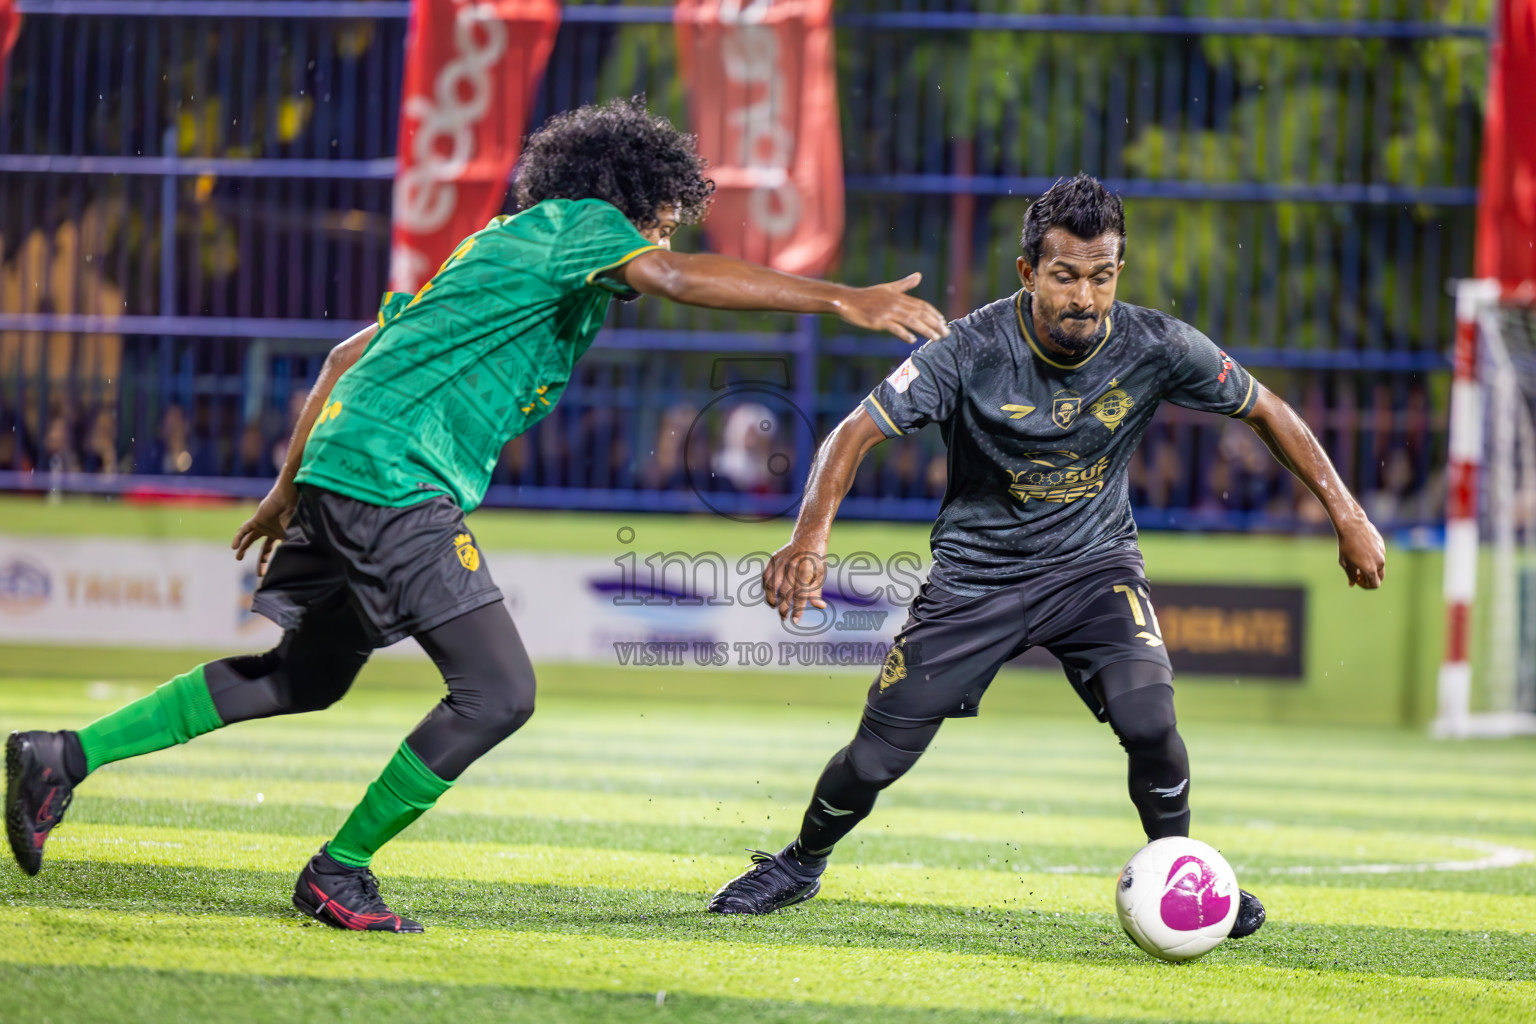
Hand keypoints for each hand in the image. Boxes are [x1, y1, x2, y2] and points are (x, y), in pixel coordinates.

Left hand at [232, 481, 297, 576]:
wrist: (290, 498)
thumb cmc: (297, 515)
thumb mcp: (296, 536)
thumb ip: (294, 549)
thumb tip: (298, 567)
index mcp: (284, 536)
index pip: (278, 552)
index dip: (274, 564)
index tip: (270, 576)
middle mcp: (273, 531)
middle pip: (265, 549)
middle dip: (262, 561)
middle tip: (259, 574)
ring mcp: (264, 525)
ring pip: (251, 539)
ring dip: (244, 548)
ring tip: (238, 557)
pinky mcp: (257, 520)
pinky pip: (244, 529)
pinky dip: (239, 538)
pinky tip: (234, 547)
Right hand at [762, 537, 828, 623]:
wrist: (808, 536)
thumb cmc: (816, 559)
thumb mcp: (821, 574)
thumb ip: (816, 591)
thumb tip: (820, 607)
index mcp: (805, 571)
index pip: (800, 595)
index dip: (797, 609)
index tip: (794, 620)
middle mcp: (792, 566)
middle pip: (784, 592)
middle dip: (783, 608)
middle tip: (784, 617)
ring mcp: (781, 562)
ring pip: (771, 585)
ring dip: (771, 599)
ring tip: (775, 607)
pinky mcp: (774, 559)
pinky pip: (766, 576)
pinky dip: (766, 587)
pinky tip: (770, 595)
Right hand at [834, 272, 950, 344]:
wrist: (847, 301)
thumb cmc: (867, 296)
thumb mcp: (888, 288)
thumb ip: (905, 284)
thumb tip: (919, 275)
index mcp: (899, 296)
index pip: (921, 305)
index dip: (933, 313)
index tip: (943, 322)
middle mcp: (896, 303)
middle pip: (920, 314)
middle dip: (935, 324)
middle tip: (946, 333)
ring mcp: (888, 312)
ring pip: (911, 321)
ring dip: (925, 330)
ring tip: (936, 338)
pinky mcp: (879, 321)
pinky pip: (895, 328)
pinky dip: (904, 334)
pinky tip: (912, 340)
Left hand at [1336, 512, 1385, 588]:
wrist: (1352, 526)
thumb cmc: (1345, 545)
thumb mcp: (1345, 563)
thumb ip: (1351, 575)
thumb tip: (1353, 584)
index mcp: (1370, 569)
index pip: (1375, 585)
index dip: (1366, 586)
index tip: (1358, 581)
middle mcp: (1379, 562)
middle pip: (1380, 577)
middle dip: (1371, 578)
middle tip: (1359, 574)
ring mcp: (1382, 553)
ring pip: (1380, 565)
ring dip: (1372, 567)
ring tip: (1358, 561)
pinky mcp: (1382, 545)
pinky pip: (1379, 554)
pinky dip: (1372, 556)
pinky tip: (1361, 549)